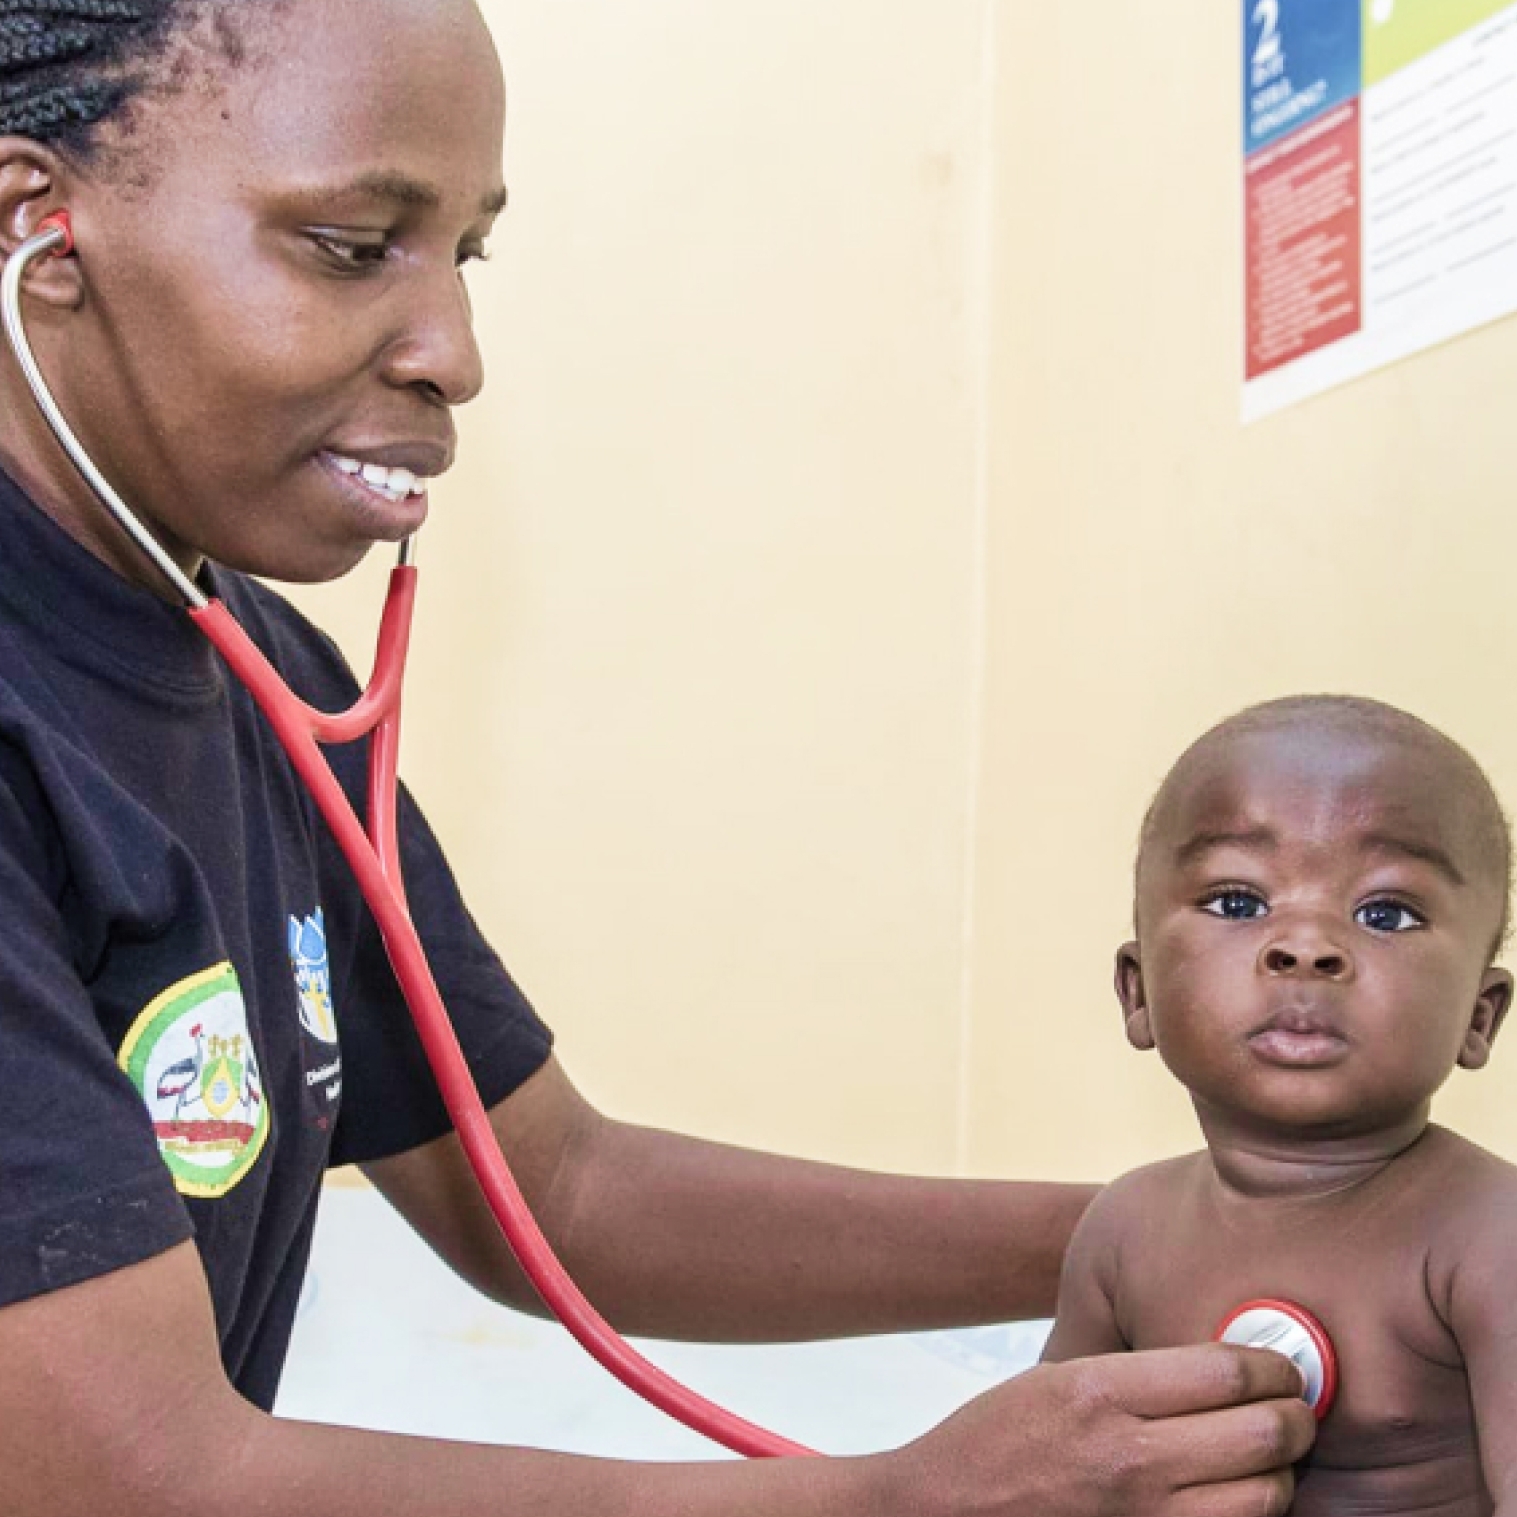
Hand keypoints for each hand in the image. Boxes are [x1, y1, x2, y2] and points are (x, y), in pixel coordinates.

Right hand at [876, 1344, 1315, 1516]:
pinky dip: (1250, 1516)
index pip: (1226, 1370)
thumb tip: (1223, 1362)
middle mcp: (1130, 1457)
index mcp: (1102, 1393)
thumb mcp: (1059, 1379)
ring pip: (1265, 1498)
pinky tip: (1238, 1496)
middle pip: (1262, 1433)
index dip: (1272, 1364)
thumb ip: (1138, 1371)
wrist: (948, 1512)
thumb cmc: (998, 1441)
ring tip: (1270, 1457)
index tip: (1280, 1363)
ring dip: (1280, 1474)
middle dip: (1295, 1417)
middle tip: (1295, 1408)